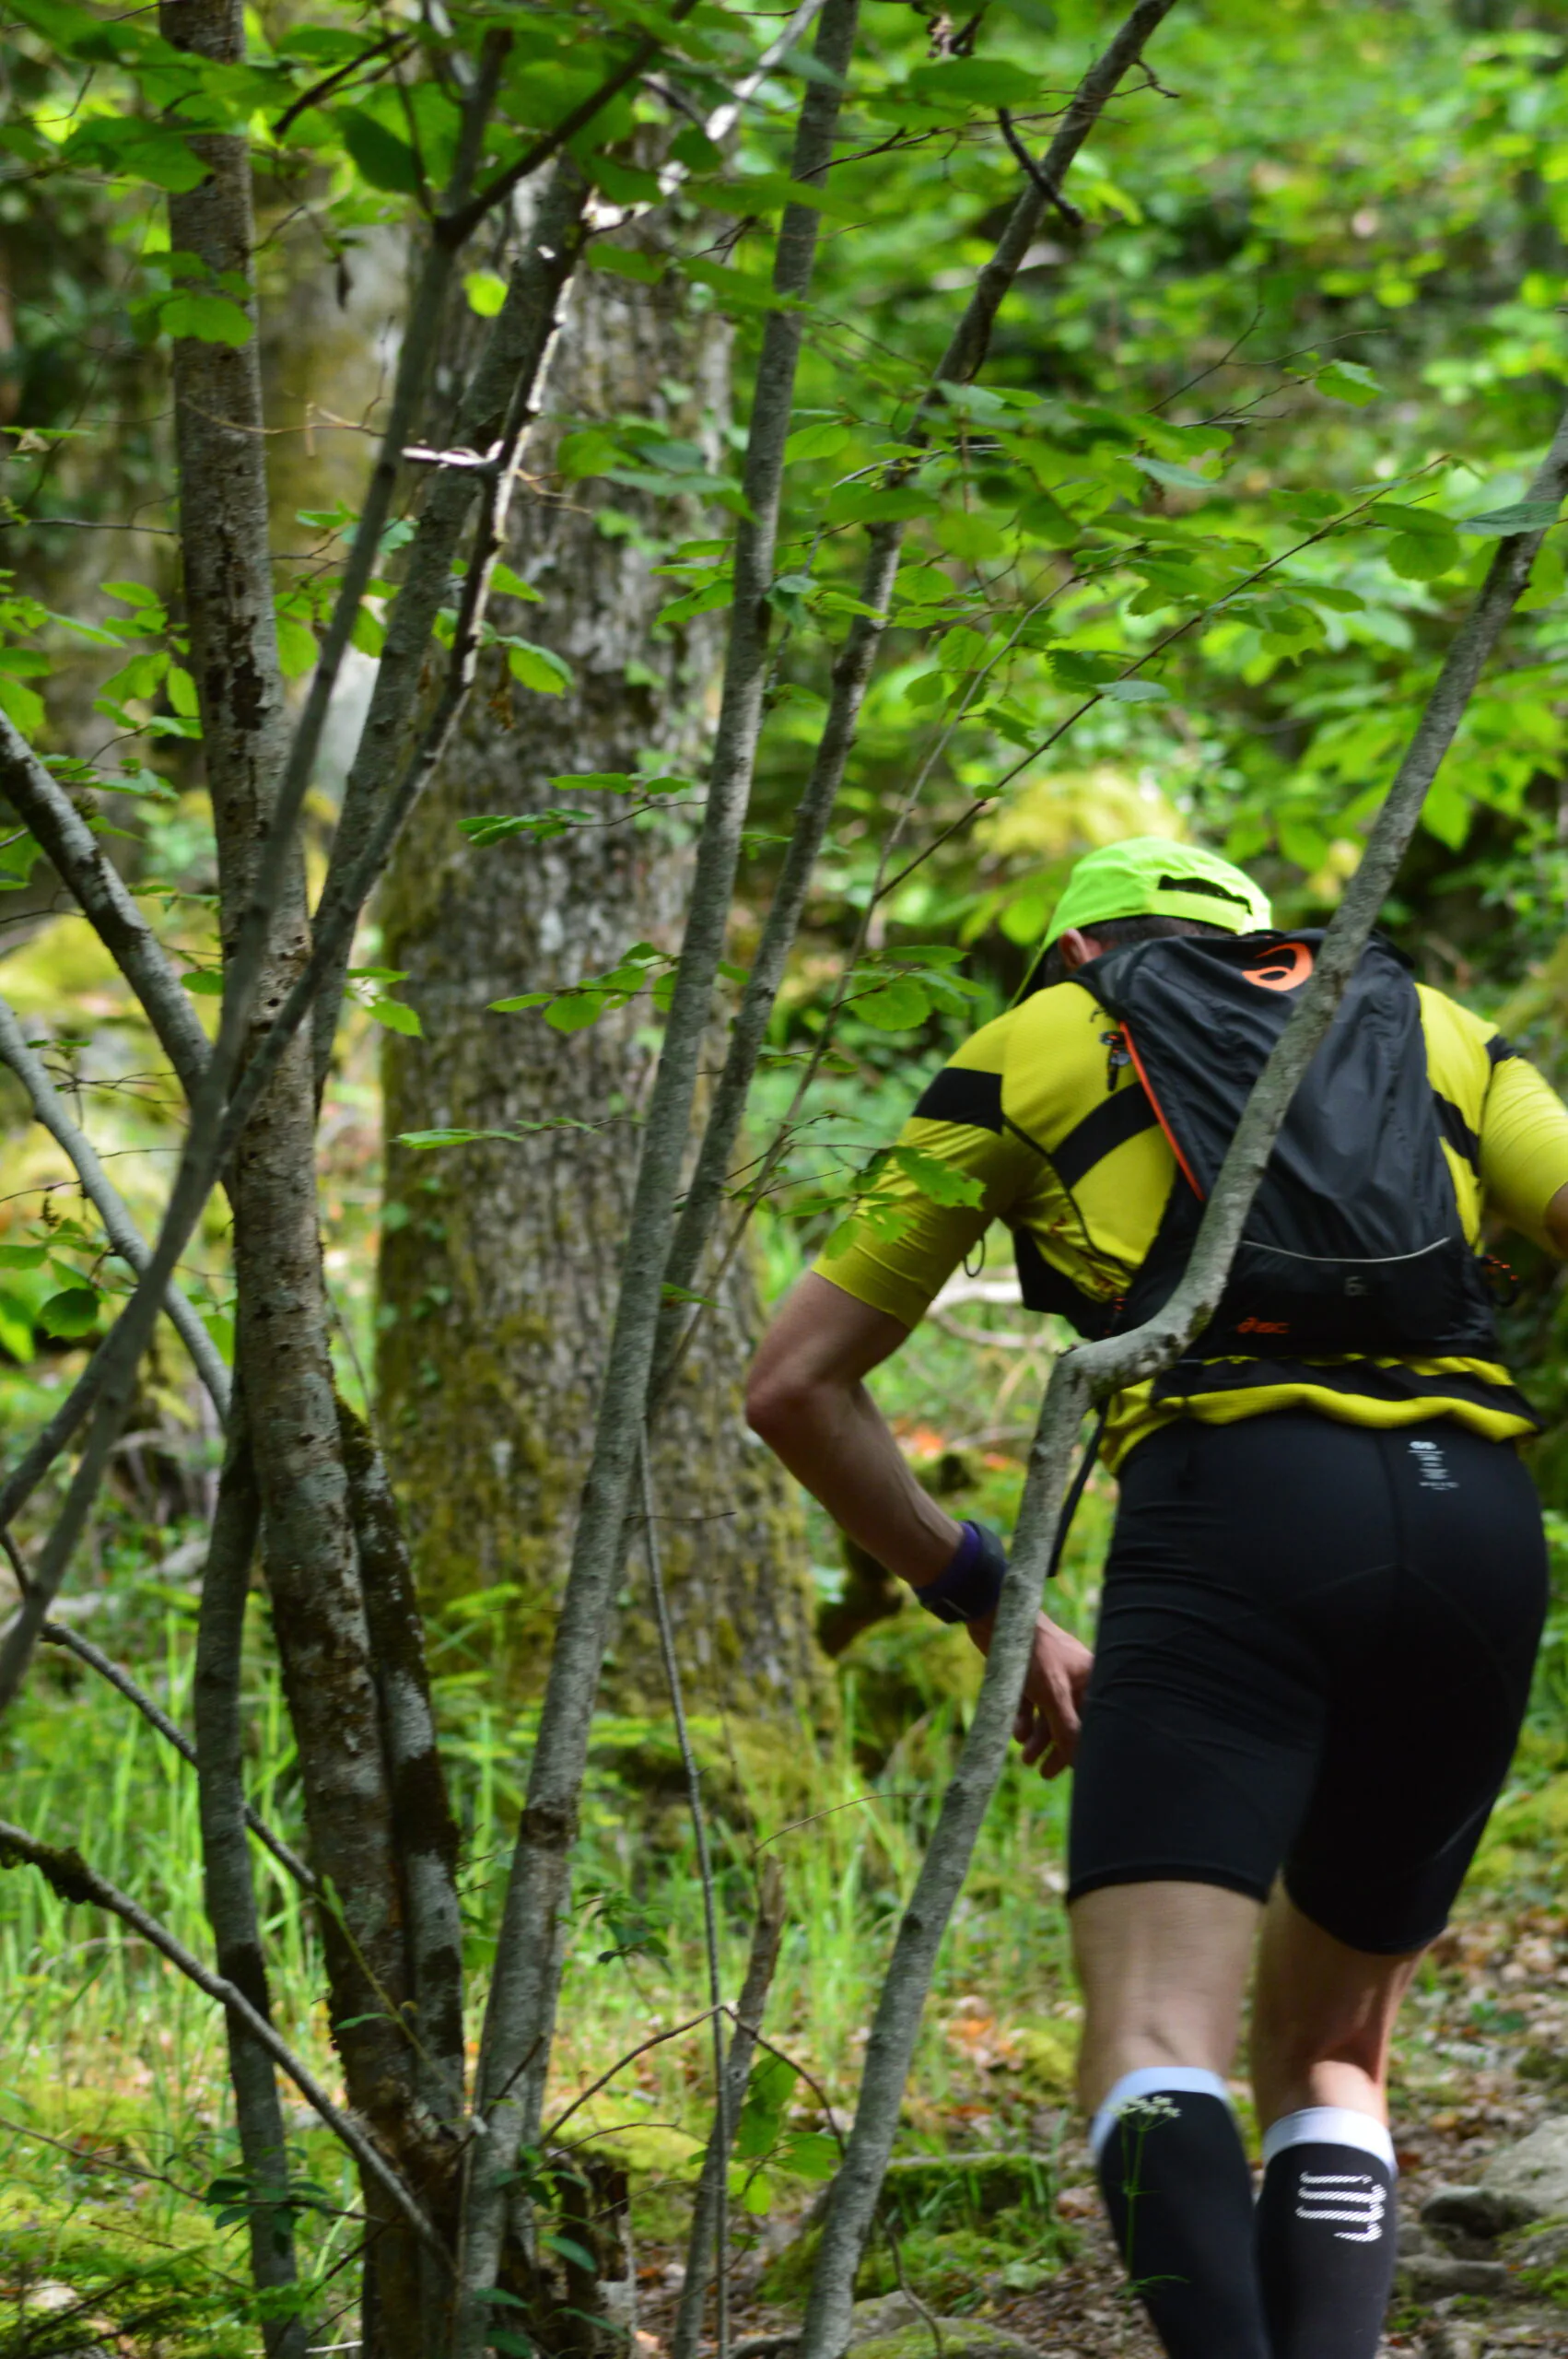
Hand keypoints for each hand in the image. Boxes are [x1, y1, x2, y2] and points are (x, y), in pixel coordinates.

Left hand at [968, 1608, 1091, 1779]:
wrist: (998, 1619)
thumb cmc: (1034, 1653)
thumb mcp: (1053, 1694)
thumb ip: (1067, 1728)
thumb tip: (1079, 1760)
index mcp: (1091, 1678)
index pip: (1094, 1720)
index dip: (1084, 1746)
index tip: (1074, 1771)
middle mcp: (1075, 1678)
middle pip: (1071, 1721)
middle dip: (1056, 1748)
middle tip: (1043, 1773)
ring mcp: (1051, 1676)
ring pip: (1049, 1715)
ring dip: (1038, 1739)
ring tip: (1025, 1758)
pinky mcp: (1029, 1675)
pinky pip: (1031, 1704)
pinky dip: (1025, 1720)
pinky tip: (1017, 1733)